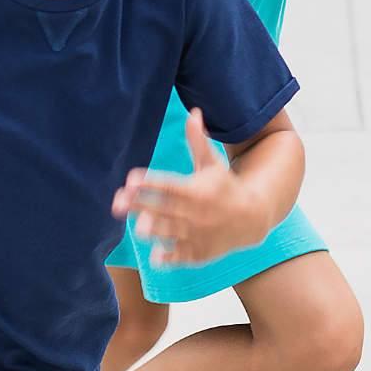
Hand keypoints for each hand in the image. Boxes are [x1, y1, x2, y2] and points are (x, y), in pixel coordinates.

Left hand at [111, 107, 255, 267]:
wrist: (252, 218)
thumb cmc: (225, 187)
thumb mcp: (213, 164)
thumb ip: (198, 141)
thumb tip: (193, 112)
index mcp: (198, 189)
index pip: (169, 185)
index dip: (149, 182)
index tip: (130, 179)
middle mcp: (197, 212)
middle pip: (163, 208)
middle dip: (139, 205)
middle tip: (117, 202)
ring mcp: (197, 234)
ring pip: (169, 233)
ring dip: (153, 229)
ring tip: (139, 226)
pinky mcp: (198, 253)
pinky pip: (180, 257)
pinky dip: (168, 257)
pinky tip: (154, 255)